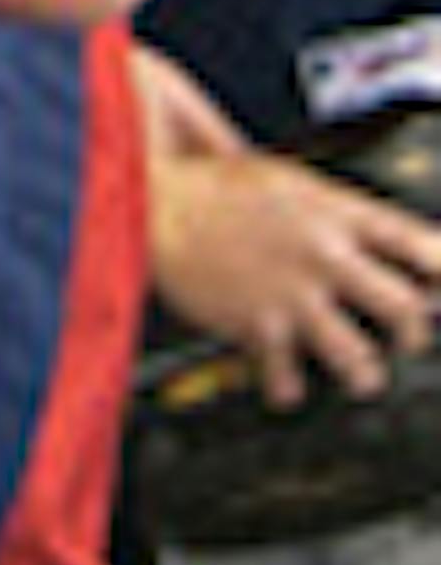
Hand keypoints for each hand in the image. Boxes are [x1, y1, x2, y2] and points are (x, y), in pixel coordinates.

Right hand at [150, 147, 440, 406]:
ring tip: (360, 373)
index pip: (420, 244)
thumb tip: (366, 231)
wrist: (152, 200)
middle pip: (407, 309)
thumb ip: (329, 207)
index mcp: (335, 210)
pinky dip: (288, 387)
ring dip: (364, 373)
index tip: (439, 284)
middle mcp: (324, 254)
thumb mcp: (283, 176)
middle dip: (415, 332)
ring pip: (361, 360)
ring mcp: (294, 295)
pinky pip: (289, 380)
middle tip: (407, 337)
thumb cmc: (212, 185)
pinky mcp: (259, 327)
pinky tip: (285, 383)